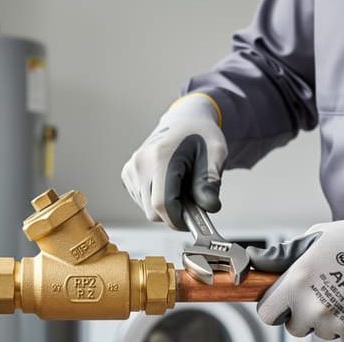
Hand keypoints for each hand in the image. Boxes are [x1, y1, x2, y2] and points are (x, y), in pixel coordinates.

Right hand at [121, 93, 226, 229]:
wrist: (184, 120)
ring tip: (181, 186)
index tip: (195, 219)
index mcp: (161, 156)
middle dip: (175, 213)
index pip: (163, 204)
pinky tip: (168, 184)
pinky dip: (157, 200)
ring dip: (166, 206)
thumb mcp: (215, 154)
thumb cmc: (201, 135)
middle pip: (153, 212)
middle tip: (193, 199)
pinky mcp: (127, 174)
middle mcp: (140, 163)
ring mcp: (131, 168)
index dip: (179, 220)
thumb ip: (210, 182)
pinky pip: (142, 202)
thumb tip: (208, 208)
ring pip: (147, 210)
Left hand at [248, 204, 343, 341]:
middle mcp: (312, 308)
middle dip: (302, 316)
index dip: (275, 308)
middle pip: (294, 328)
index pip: (267, 314)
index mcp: (295, 284)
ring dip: (328, 320)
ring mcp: (335, 325)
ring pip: (321, 333)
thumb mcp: (314, 238)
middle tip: (321, 295)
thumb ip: (281, 256)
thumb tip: (255, 260)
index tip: (285, 301)